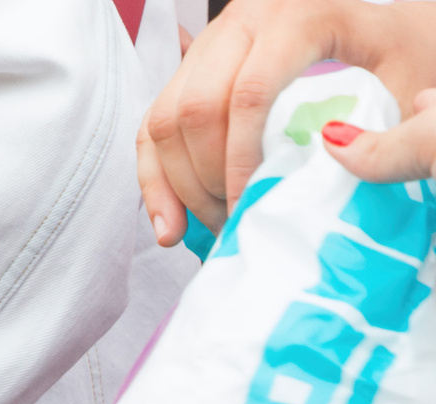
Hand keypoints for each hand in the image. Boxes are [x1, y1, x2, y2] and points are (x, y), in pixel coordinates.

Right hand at [137, 0, 435, 242]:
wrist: (383, 20)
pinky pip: (154, 127)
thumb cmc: (402, 46)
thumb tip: (330, 169)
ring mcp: (211, 45)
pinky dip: (155, 180)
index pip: (248, 95)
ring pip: (165, 121)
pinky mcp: (192, 70)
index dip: (242, 160)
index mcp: (296, 17)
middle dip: (206, 179)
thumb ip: (385, 122)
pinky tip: (169, 223)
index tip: (252, 206)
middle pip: (194, 110)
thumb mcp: (409, 72)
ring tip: (209, 224)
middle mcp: (242, 24)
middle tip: (233, 220)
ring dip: (178, 185)